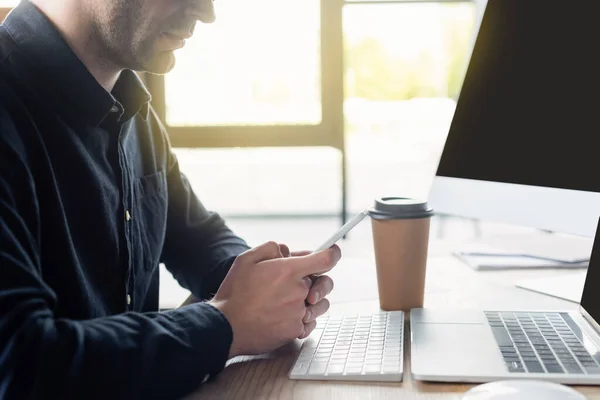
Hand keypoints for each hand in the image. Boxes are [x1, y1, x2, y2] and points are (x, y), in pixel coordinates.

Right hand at [209, 241, 340, 357]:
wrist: (227, 327)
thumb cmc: (235, 293)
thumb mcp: (246, 259)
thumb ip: (271, 248)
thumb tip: (286, 251)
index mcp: (289, 271)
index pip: (326, 259)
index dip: (333, 253)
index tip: (333, 252)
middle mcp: (299, 291)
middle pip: (324, 282)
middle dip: (316, 279)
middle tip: (301, 282)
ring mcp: (299, 313)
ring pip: (320, 304)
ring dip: (312, 300)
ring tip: (291, 301)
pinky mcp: (296, 330)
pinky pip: (310, 322)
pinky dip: (303, 318)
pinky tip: (287, 316)